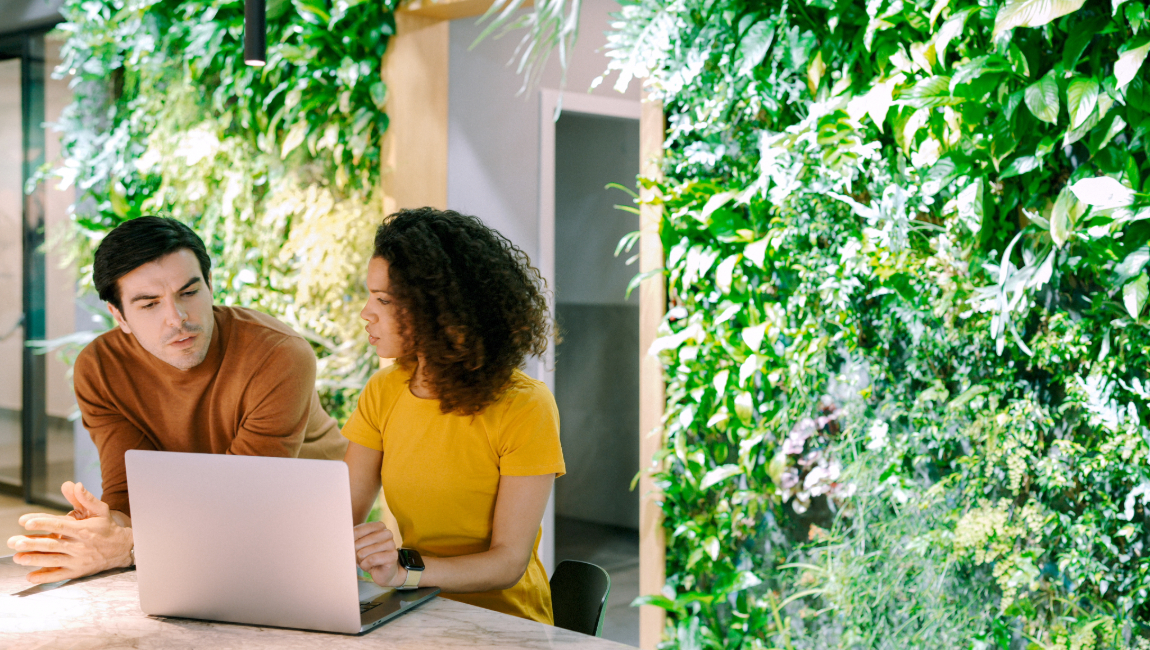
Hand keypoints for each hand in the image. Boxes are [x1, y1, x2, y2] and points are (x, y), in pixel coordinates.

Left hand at [7, 482, 133, 583]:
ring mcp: (78, 560)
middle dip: (32, 543)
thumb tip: (75, 484)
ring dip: (34, 560)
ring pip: (53, 561)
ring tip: (18, 557)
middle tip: (14, 542)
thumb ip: (85, 498)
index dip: (43, 523)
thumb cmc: (108, 527)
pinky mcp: (77, 572)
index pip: (60, 525)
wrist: (123, 549)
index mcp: (83, 530)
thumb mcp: (101, 510)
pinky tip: (31, 577)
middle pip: (53, 545)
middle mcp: (80, 546)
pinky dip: (45, 578)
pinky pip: (59, 576)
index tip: (26, 522)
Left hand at [353, 521, 402, 587]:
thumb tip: (344, 537)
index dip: (351, 543)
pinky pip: (371, 560)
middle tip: (363, 558)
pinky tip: (370, 566)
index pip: (356, 531)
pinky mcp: (393, 556)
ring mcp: (391, 544)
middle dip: (357, 554)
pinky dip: (366, 565)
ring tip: (367, 562)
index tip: (355, 549)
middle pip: (359, 543)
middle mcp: (387, 532)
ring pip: (364, 552)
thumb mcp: (359, 544)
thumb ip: (353, 538)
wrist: (383, 573)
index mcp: (379, 526)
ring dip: (361, 561)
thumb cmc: (368, 556)